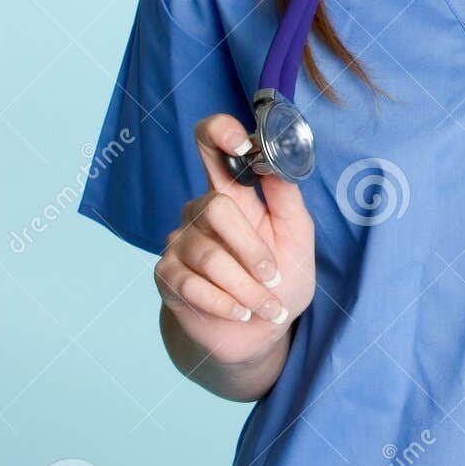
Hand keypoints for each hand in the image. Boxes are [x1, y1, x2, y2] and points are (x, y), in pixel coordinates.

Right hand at [154, 111, 315, 368]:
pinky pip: (193, 286)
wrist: (258, 332)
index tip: (240, 143)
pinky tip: (242, 313)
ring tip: (267, 307)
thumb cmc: (280, 279)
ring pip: (210, 257)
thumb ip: (286, 196)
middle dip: (252, 250)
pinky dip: (225, 304)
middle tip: (274, 277)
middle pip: (217, 208)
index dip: (220, 132)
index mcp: (232, 191)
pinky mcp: (167, 275)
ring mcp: (179, 242)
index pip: (211, 144)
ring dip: (247, 288)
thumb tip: (278, 161)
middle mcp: (201, 210)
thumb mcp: (297, 236)